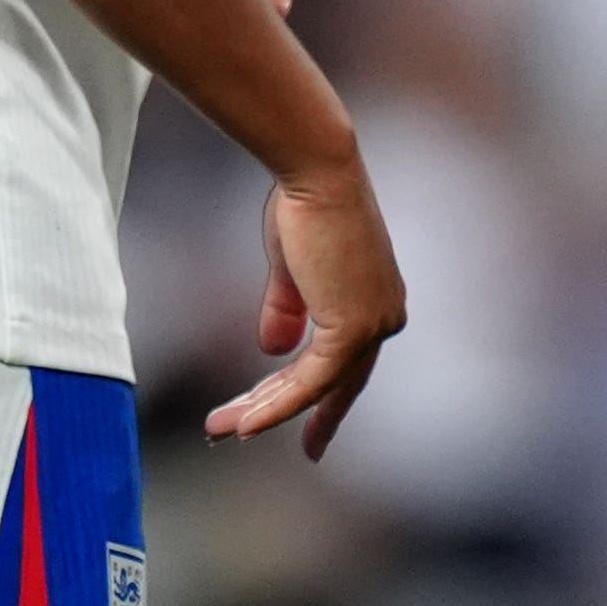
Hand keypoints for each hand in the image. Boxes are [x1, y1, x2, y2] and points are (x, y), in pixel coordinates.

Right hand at [207, 154, 403, 458]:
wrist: (316, 171)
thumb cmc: (304, 204)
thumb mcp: (292, 268)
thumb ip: (288, 310)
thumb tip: (273, 350)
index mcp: (377, 301)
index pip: (345, 363)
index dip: (320, 400)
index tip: (307, 432)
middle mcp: (385, 317)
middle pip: (331, 383)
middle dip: (286, 412)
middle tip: (244, 434)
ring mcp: (374, 326)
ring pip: (314, 388)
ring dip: (264, 410)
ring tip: (221, 428)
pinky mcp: (353, 330)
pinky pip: (309, 382)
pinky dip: (275, 404)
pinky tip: (245, 422)